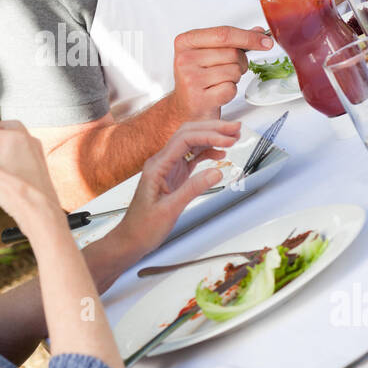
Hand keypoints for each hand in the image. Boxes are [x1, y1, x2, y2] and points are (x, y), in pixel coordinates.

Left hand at [114, 120, 241, 259]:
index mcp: (157, 166)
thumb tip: (216, 173)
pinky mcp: (173, 175)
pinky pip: (191, 157)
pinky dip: (207, 152)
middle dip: (213, 129)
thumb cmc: (143, 227)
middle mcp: (161, 162)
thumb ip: (193, 189)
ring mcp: (167, 167)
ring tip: (232, 137)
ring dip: (212, 138)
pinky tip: (219, 154)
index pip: (185, 140)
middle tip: (235, 128)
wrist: (131, 239)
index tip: (228, 139)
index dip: (208, 135)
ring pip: (191, 143)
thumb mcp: (169, 209)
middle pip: (188, 134)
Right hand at [170, 25, 273, 119]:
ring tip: (219, 82)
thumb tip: (258, 32)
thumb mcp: (209, 54)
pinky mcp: (198, 98)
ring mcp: (190, 78)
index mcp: (186, 41)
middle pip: (232, 53)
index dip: (249, 37)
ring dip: (234, 78)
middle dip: (240, 62)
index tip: (266, 42)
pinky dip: (230, 91)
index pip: (224, 34)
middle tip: (229, 69)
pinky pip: (230, 89)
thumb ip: (232, 41)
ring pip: (234, 71)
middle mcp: (185, 58)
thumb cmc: (198, 78)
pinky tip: (217, 93)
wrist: (184, 107)